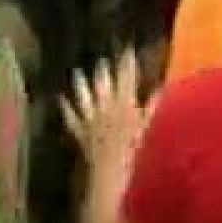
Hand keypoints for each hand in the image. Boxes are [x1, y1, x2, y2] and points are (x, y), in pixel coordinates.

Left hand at [59, 47, 156, 166]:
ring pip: (85, 96)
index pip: (127, 79)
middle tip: (102, 59)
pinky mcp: (81, 131)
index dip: (127, 63)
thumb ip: (152, 108)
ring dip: (81, 84)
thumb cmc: (134, 152)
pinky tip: (61, 99)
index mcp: (124, 105)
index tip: (128, 49)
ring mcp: (91, 119)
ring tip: (77, 72)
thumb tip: (160, 89)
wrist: (110, 172)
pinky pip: (72, 117)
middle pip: (104, 83)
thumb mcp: (146, 129)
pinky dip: (66, 108)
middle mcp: (106, 108)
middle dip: (103, 70)